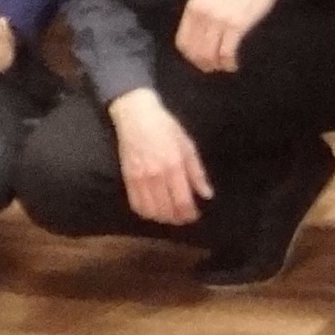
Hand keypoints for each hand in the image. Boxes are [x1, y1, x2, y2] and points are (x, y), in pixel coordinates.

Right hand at [109, 89, 210, 226]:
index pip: (182, 201)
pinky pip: (136, 205)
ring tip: (171, 215)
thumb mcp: (187, 146)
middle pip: (167, 210)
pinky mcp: (127, 179)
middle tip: (184, 217)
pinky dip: (147, 213)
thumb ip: (197, 173)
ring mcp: (139, 178)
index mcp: (174, 166)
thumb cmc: (166, 127)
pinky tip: (154, 210)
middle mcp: (156, 175)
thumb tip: (207, 194)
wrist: (136, 116)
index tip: (195, 215)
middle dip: (178, 218)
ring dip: (163, 218)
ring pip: (151, 211)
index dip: (190, 214)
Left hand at [174, 0, 283, 73]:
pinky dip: (229, 63)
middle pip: (196, 52)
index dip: (190, 57)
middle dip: (204, 64)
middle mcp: (203, 15)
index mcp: (194, 7)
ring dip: (217, 65)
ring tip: (225, 66)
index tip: (200, 61)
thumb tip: (201, 39)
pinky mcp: (236, 26)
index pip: (183, 42)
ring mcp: (219, 21)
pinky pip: (227, 53)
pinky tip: (234, 64)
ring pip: (210, 55)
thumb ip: (202, 15)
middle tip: (214, 68)